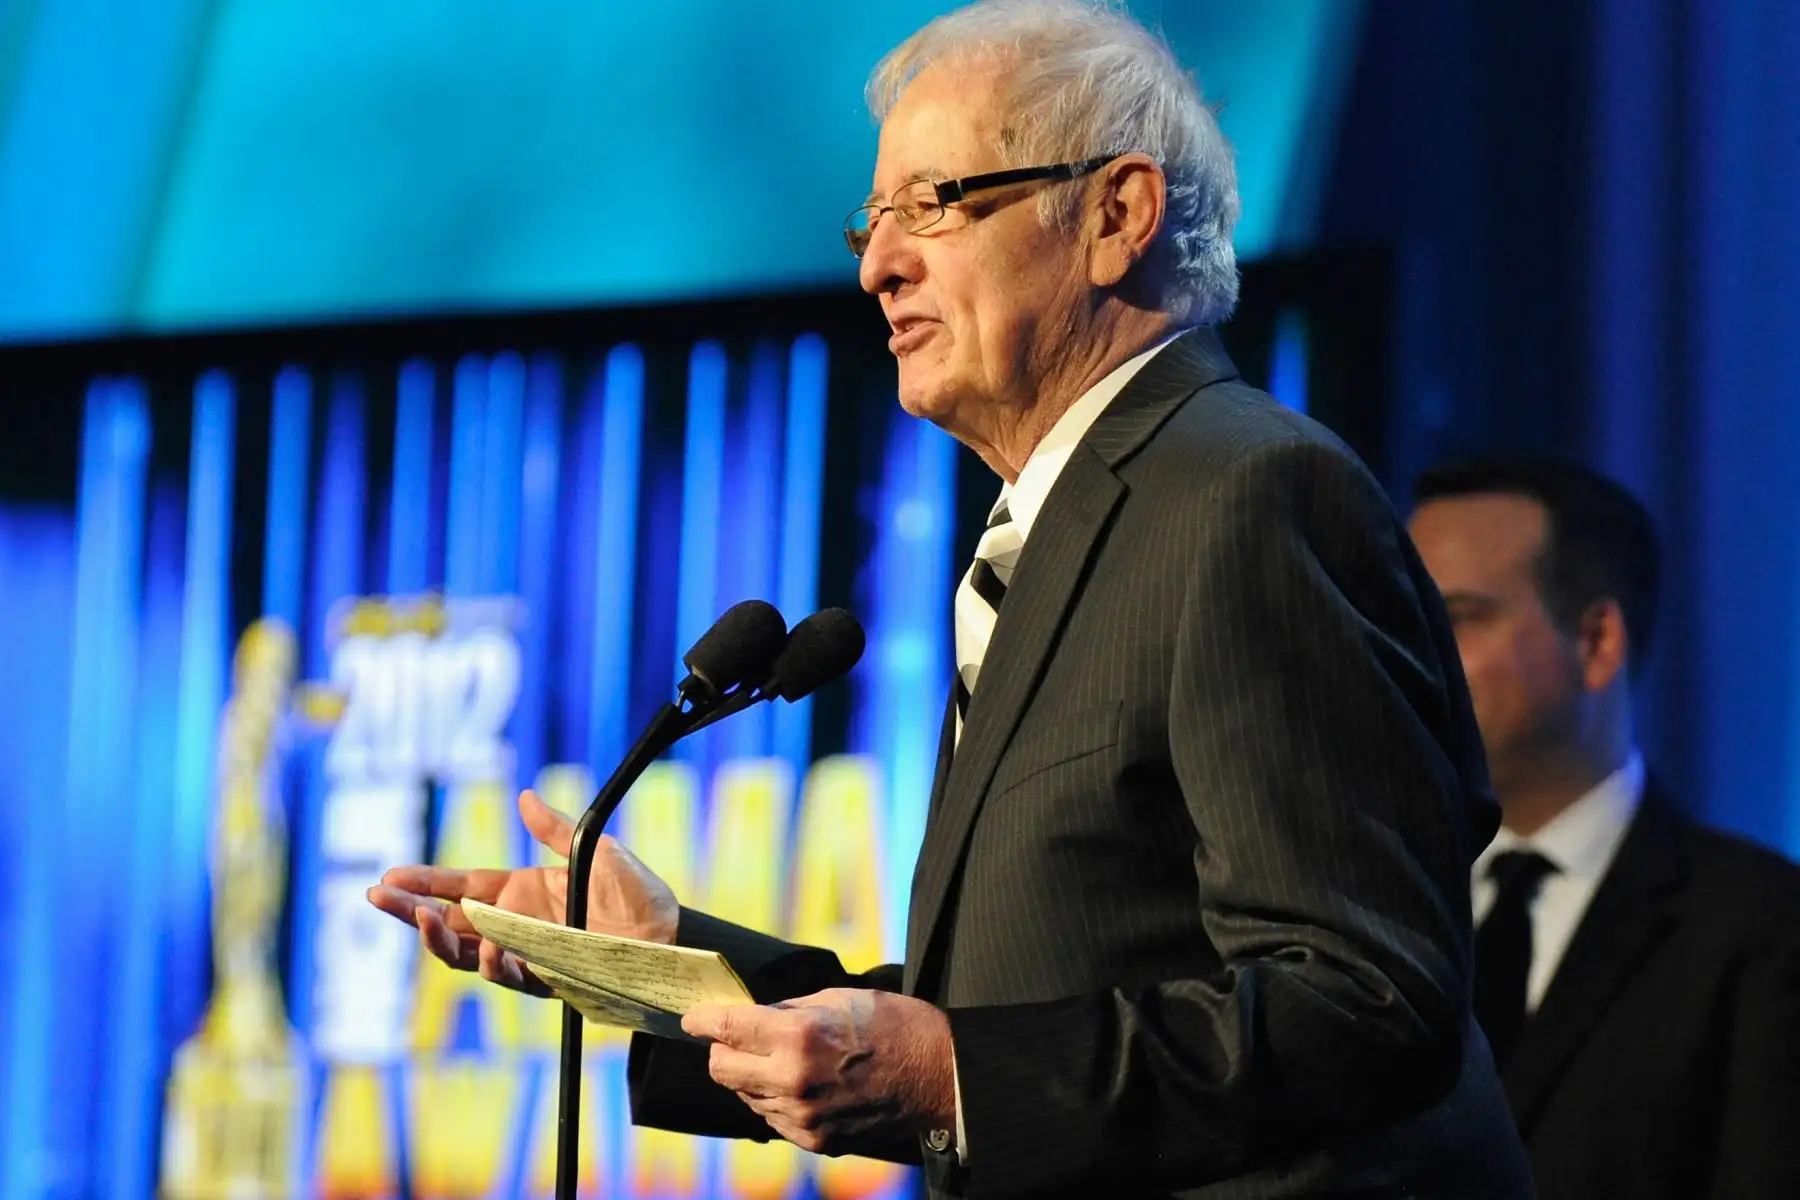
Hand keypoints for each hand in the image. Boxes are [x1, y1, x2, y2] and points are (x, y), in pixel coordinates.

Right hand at [365, 788, 678, 992]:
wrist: (671, 934)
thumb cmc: (636, 891)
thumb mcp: (595, 850)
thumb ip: (555, 830)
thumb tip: (524, 797)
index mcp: (521, 890)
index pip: (460, 887)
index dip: (424, 883)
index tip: (388, 878)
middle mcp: (516, 924)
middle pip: (449, 922)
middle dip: (411, 912)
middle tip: (378, 898)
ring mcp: (527, 953)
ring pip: (466, 954)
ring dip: (440, 939)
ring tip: (424, 918)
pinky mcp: (545, 979)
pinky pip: (508, 975)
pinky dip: (492, 962)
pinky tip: (487, 947)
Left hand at [682, 988, 956, 1154]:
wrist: (940, 1079)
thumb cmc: (896, 1028)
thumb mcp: (839, 998)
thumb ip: (789, 1011)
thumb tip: (753, 1018)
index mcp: (798, 1037)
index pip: (725, 1029)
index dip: (702, 1020)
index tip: (693, 1017)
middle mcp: (792, 1081)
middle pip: (722, 1070)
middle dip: (721, 1050)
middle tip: (735, 1037)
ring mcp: (802, 1117)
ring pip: (746, 1097)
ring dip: (752, 1077)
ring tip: (782, 1059)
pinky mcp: (815, 1141)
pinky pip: (774, 1118)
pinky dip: (776, 1100)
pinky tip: (802, 1084)